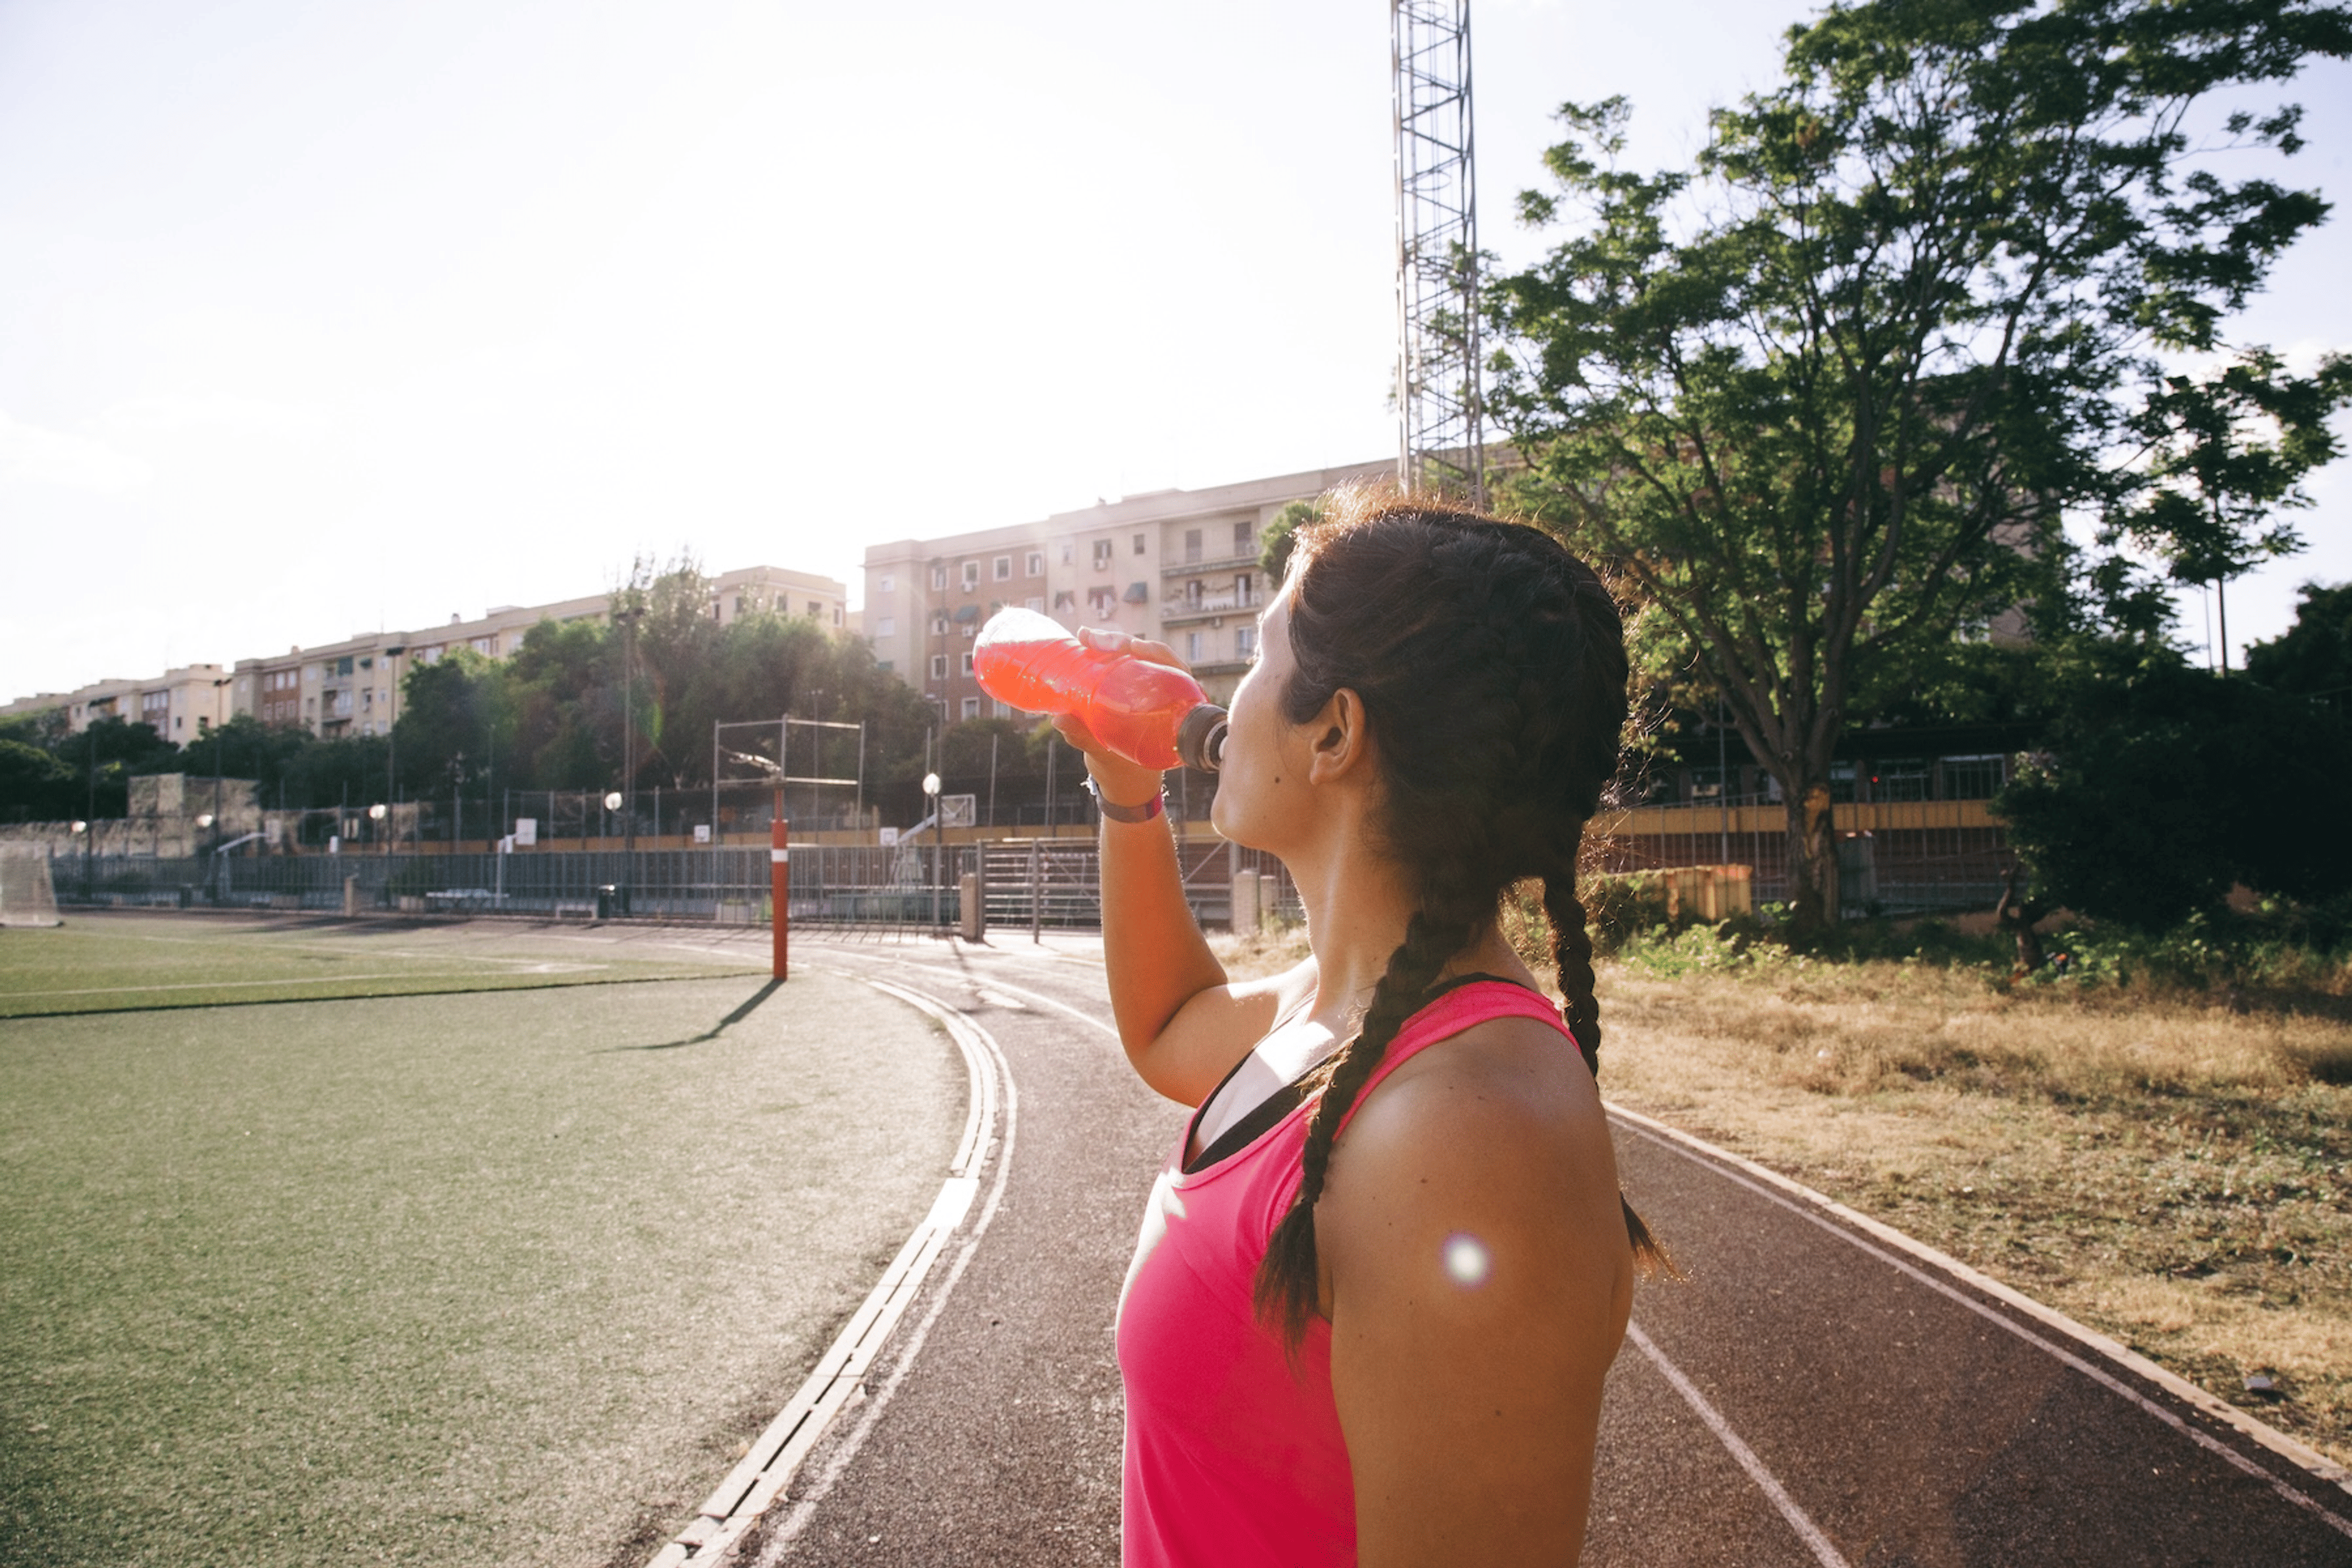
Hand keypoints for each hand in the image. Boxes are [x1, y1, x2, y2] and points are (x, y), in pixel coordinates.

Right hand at [1052, 626, 1186, 803]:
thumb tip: (1059, 719)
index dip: (1154, 652)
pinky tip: (1085, 644)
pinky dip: (1103, 652)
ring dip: (1110, 642)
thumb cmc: (1125, 770)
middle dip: (1121, 642)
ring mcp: (1145, 688)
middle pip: (1148, 654)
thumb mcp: (1107, 756)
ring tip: (1086, 637)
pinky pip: (1119, 664)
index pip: (1171, 667)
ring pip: (1133, 655)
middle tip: (1092, 639)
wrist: (1124, 780)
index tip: (1132, 648)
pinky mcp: (1128, 687)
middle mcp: (1164, 691)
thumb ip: (1085, 738)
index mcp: (1174, 707)